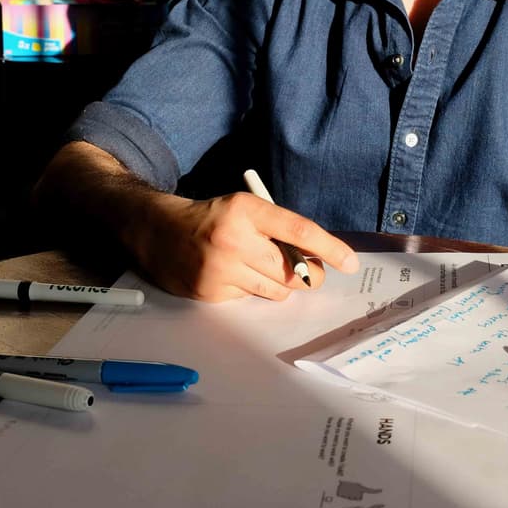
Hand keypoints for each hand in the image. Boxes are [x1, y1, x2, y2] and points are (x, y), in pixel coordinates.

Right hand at [128, 190, 359, 301]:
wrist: (158, 231)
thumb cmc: (212, 218)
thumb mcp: (245, 208)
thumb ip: (278, 228)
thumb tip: (317, 257)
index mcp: (247, 210)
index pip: (299, 231)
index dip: (329, 248)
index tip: (349, 263)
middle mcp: (234, 239)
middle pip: (293, 271)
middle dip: (308, 275)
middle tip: (309, 272)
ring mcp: (221, 269)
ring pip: (276, 291)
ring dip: (278, 285)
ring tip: (260, 268)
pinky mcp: (211, 293)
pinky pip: (250, 299)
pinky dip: (251, 290)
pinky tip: (233, 275)